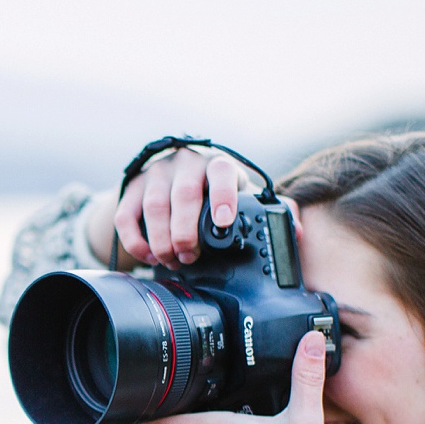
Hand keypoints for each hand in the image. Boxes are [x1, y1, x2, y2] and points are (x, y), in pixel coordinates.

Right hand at [85, 150, 303, 270]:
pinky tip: (148, 256)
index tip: (224, 222)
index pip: (221, 171)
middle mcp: (186, 163)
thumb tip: (297, 231)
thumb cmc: (214, 193)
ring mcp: (156, 174)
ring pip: (154, 206)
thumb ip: (269, 211)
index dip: (222, 195)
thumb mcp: (241, 196)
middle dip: (186, 231)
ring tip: (171, 260)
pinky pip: (127, 215)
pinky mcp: (132, 187)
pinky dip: (136, 241)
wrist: (172, 178)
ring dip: (162, 239)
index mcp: (217, 164)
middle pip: (183, 194)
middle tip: (190, 256)